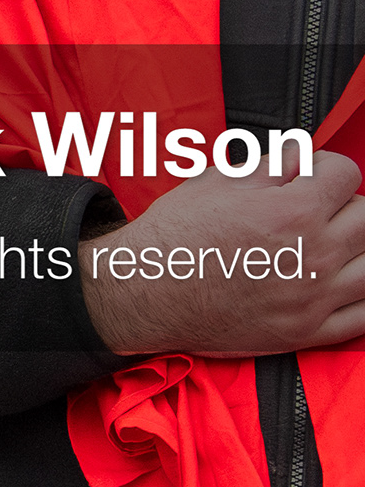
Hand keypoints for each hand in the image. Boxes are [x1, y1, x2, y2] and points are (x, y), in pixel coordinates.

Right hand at [78, 150, 364, 355]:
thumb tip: (305, 155)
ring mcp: (313, 297)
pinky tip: (345, 283)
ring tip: (332, 247)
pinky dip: (364, 297)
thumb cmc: (176, 234)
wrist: (143, 291)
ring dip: (359, 250)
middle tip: (318, 212)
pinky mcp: (306, 331)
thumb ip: (273, 164)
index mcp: (292, 212)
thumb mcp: (217, 182)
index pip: (346, 173)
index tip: (309, 177)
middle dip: (346, 206)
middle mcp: (312, 255)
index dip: (326, 169)